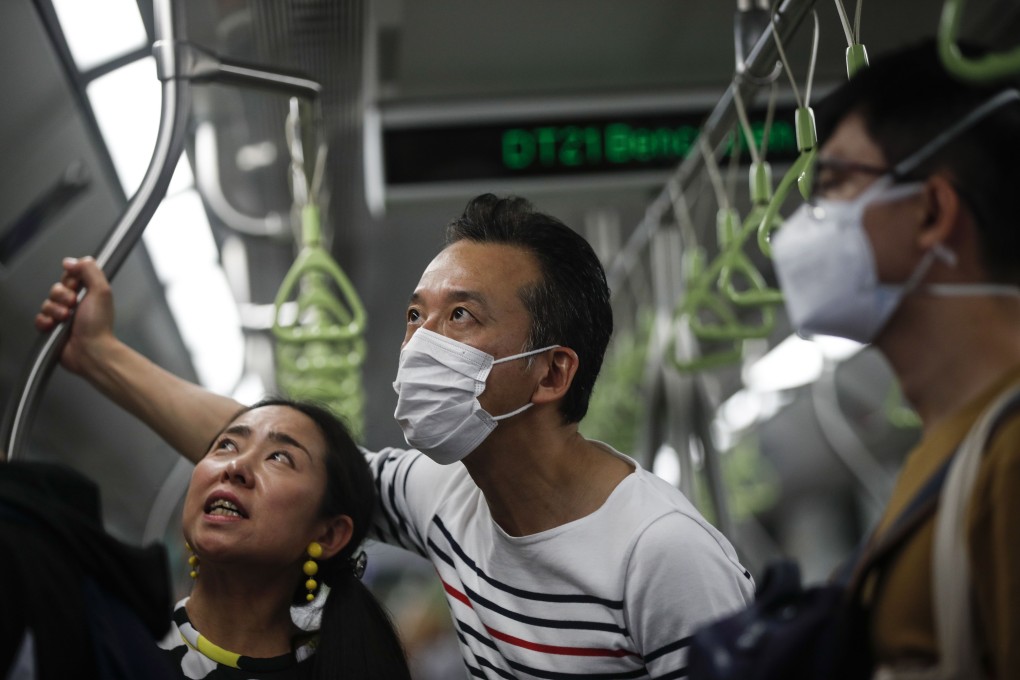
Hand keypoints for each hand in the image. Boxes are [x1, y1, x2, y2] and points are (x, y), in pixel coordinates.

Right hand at [34, 256, 115, 374]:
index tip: (76, 285)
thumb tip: (72, 261)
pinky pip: (39, 318)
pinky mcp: (52, 329)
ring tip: (67, 318)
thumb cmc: (99, 325)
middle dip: (62, 295)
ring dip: (55, 310)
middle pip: (56, 288)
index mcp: (89, 293)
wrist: (91, 350)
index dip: (70, 279)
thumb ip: (90, 270)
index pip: (70, 276)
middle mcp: (76, 303)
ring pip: (46, 303)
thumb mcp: (101, 290)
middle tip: (73, 304)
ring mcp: (63, 316)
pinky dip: (45, 321)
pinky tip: (55, 326)